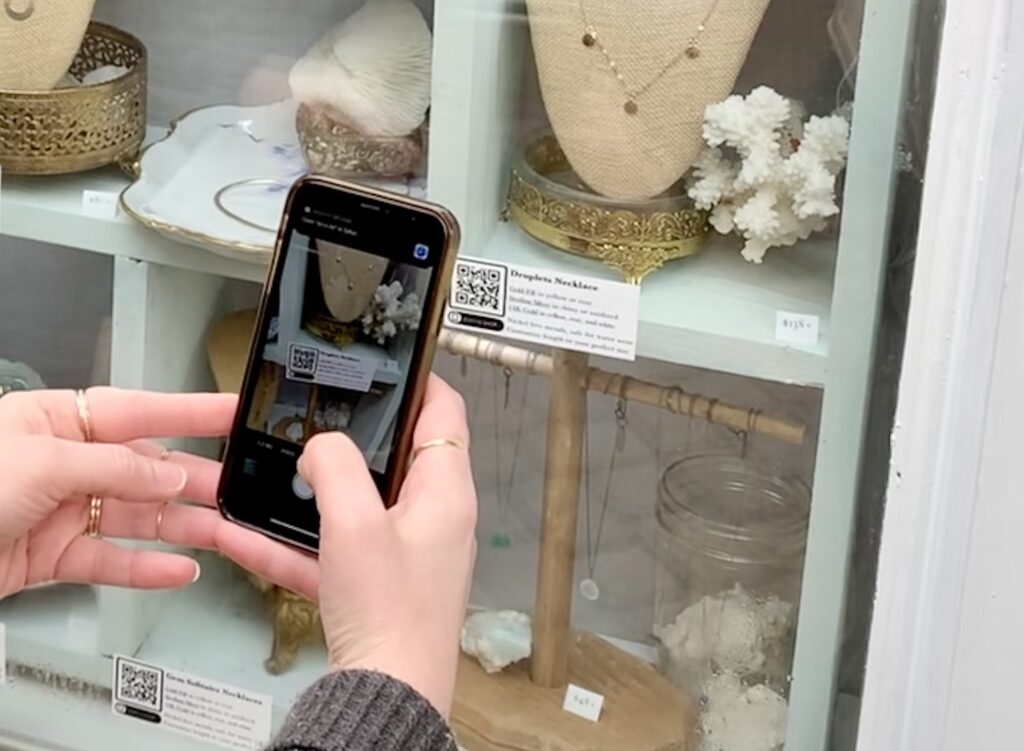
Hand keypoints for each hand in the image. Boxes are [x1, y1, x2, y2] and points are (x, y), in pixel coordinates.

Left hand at [0, 387, 314, 599]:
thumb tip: (170, 471)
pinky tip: (178, 569)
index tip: (235, 410)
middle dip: (194, 480)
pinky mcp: (54, 556)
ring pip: (137, 518)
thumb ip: (114, 467)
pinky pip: (112, 560)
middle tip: (237, 489)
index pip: (140, 410)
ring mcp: (61, 511)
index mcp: (56, 421)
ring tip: (221, 534)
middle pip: (146, 469)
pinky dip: (147, 568)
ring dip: (181, 529)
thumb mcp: (39, 462)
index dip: (192, 411)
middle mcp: (64, 463)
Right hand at [297, 376, 476, 716]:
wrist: (384, 696)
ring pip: (355, 505)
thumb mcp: (355, 525)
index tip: (392, 364)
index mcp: (446, 493)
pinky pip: (331, 549)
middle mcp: (432, 519)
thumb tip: (322, 443)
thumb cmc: (390, 617)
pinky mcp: (375, 584)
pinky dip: (294, 540)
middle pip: (395, 457)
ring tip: (273, 471)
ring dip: (312, 493)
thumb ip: (336, 468)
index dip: (420, 382)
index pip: (444, 414)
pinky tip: (244, 534)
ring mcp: (403, 553)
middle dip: (352, 438)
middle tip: (317, 415)